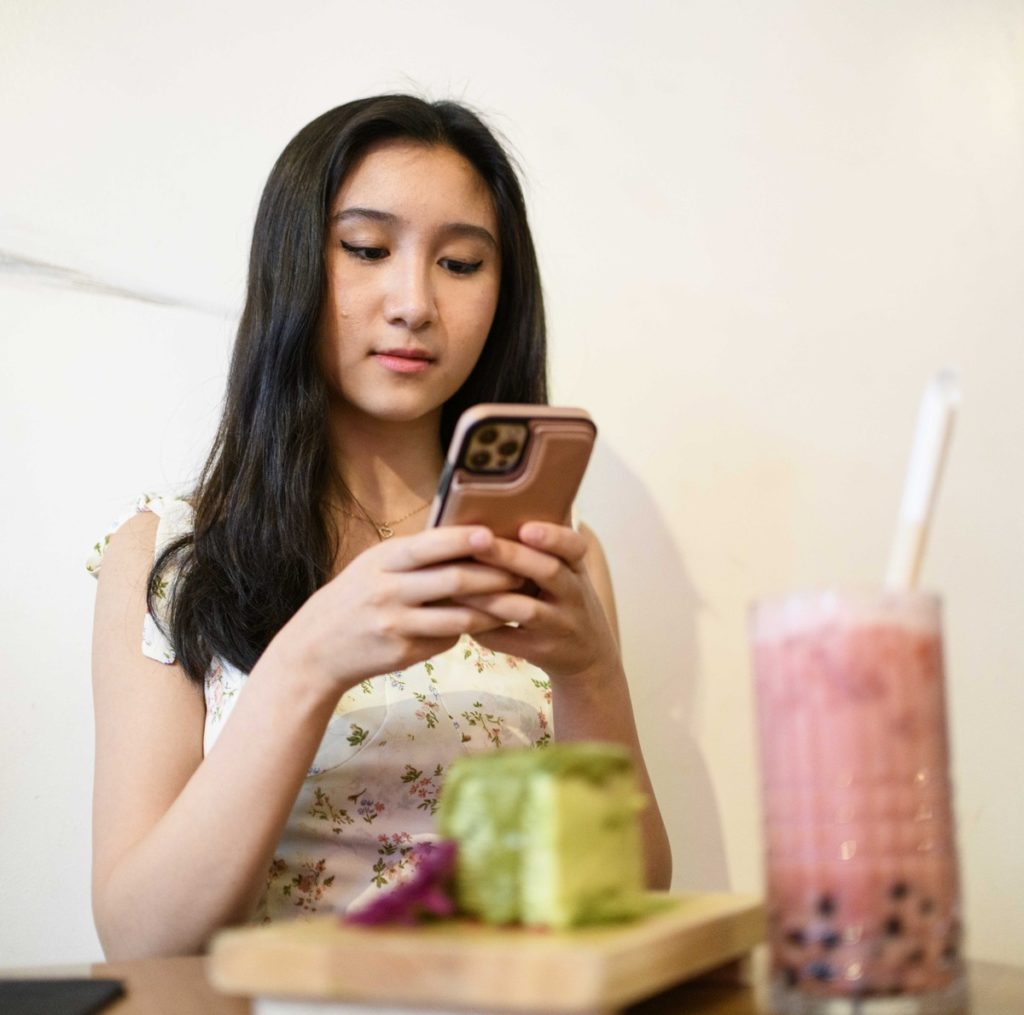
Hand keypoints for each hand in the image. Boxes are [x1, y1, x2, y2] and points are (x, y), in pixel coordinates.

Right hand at [268, 526, 516, 694]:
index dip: (463, 540)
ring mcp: (397, 625)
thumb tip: (467, 538)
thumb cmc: (355, 597)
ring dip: (492, 609)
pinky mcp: (405, 654)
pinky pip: (448, 639)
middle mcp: (388, 591)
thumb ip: (413, 555)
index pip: (429, 545)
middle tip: (522, 571)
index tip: (493, 535)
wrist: (316, 650)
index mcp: (382, 561)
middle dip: (493, 576)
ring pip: (459, 617)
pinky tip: (486, 623)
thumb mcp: (373, 566)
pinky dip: (469, 630)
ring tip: (516, 600)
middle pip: (452, 580)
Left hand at [455, 522, 619, 682]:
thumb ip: (547, 542)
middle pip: (549, 572)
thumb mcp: (568, 572)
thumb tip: (522, 492)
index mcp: (576, 568)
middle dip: (512, 556)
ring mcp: (561, 625)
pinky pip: (513, 642)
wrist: (589, 656)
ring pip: (528, 610)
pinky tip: (462, 620)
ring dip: (492, 597)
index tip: (526, 527)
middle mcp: (574, 595)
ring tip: (458, 585)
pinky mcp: (544, 652)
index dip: (553, 536)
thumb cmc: (565, 601)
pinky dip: (487, 631)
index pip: (575, 547)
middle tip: (478, 542)